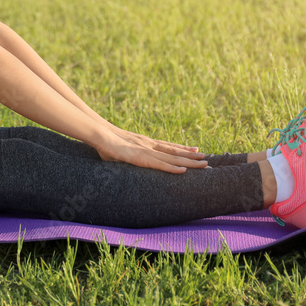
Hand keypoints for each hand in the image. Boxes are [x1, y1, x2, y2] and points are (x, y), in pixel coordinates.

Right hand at [92, 129, 208, 173]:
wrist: (98, 134)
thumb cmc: (105, 143)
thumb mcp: (119, 151)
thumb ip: (125, 156)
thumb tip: (122, 159)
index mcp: (145, 143)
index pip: (168, 146)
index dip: (182, 149)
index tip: (196, 150)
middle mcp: (149, 145)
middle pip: (175, 151)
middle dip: (191, 156)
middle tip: (207, 160)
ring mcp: (146, 151)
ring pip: (172, 157)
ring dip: (189, 161)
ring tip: (203, 163)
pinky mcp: (140, 157)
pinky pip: (159, 164)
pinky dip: (171, 167)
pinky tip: (183, 171)